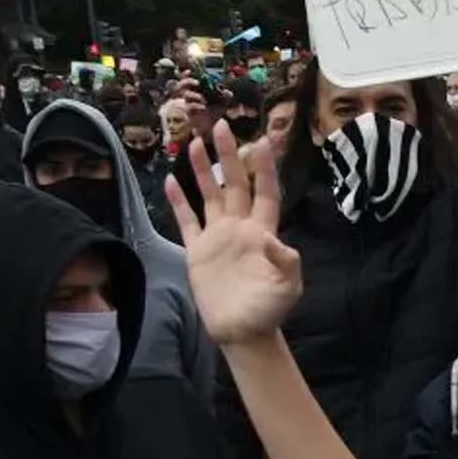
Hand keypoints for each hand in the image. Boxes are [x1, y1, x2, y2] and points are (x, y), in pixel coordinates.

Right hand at [168, 124, 301, 345]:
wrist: (242, 332)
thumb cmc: (269, 309)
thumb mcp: (287, 287)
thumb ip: (286, 263)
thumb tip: (278, 241)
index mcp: (263, 232)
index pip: (265, 193)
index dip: (264, 169)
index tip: (263, 141)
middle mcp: (240, 228)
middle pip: (235, 184)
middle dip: (229, 156)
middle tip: (221, 126)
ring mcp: (218, 237)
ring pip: (209, 195)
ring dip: (202, 170)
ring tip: (194, 142)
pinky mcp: (198, 251)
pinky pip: (187, 221)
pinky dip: (179, 202)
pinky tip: (169, 182)